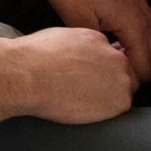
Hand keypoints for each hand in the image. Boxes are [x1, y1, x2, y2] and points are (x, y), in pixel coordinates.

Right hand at [11, 27, 138, 123]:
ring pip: (123, 91)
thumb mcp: (58, 39)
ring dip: (108, 96)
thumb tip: (78, 56)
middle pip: (122, 72)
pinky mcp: (120, 101)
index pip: (109, 55)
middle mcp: (114, 56)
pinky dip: (105, 111)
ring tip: (83, 100)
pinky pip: (119, 108)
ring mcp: (120, 78)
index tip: (89, 76)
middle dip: (108, 81)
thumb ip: (77, 47)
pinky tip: (84, 107)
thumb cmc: (33, 58)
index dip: (100, 68)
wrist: (26, 75)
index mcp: (97, 39)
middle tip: (87, 91)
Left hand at [32, 0, 150, 81]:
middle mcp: (144, 13)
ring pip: (143, 43)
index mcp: (135, 22)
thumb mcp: (77, 21)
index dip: (128, 83)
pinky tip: (101, 42)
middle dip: (130, 71)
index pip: (145, 68)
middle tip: (102, 77)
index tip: (106, 87)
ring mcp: (138, 3)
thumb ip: (96, 49)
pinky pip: (135, 28)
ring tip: (99, 61)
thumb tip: (105, 69)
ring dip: (127, 55)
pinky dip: (124, 40)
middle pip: (149, 58)